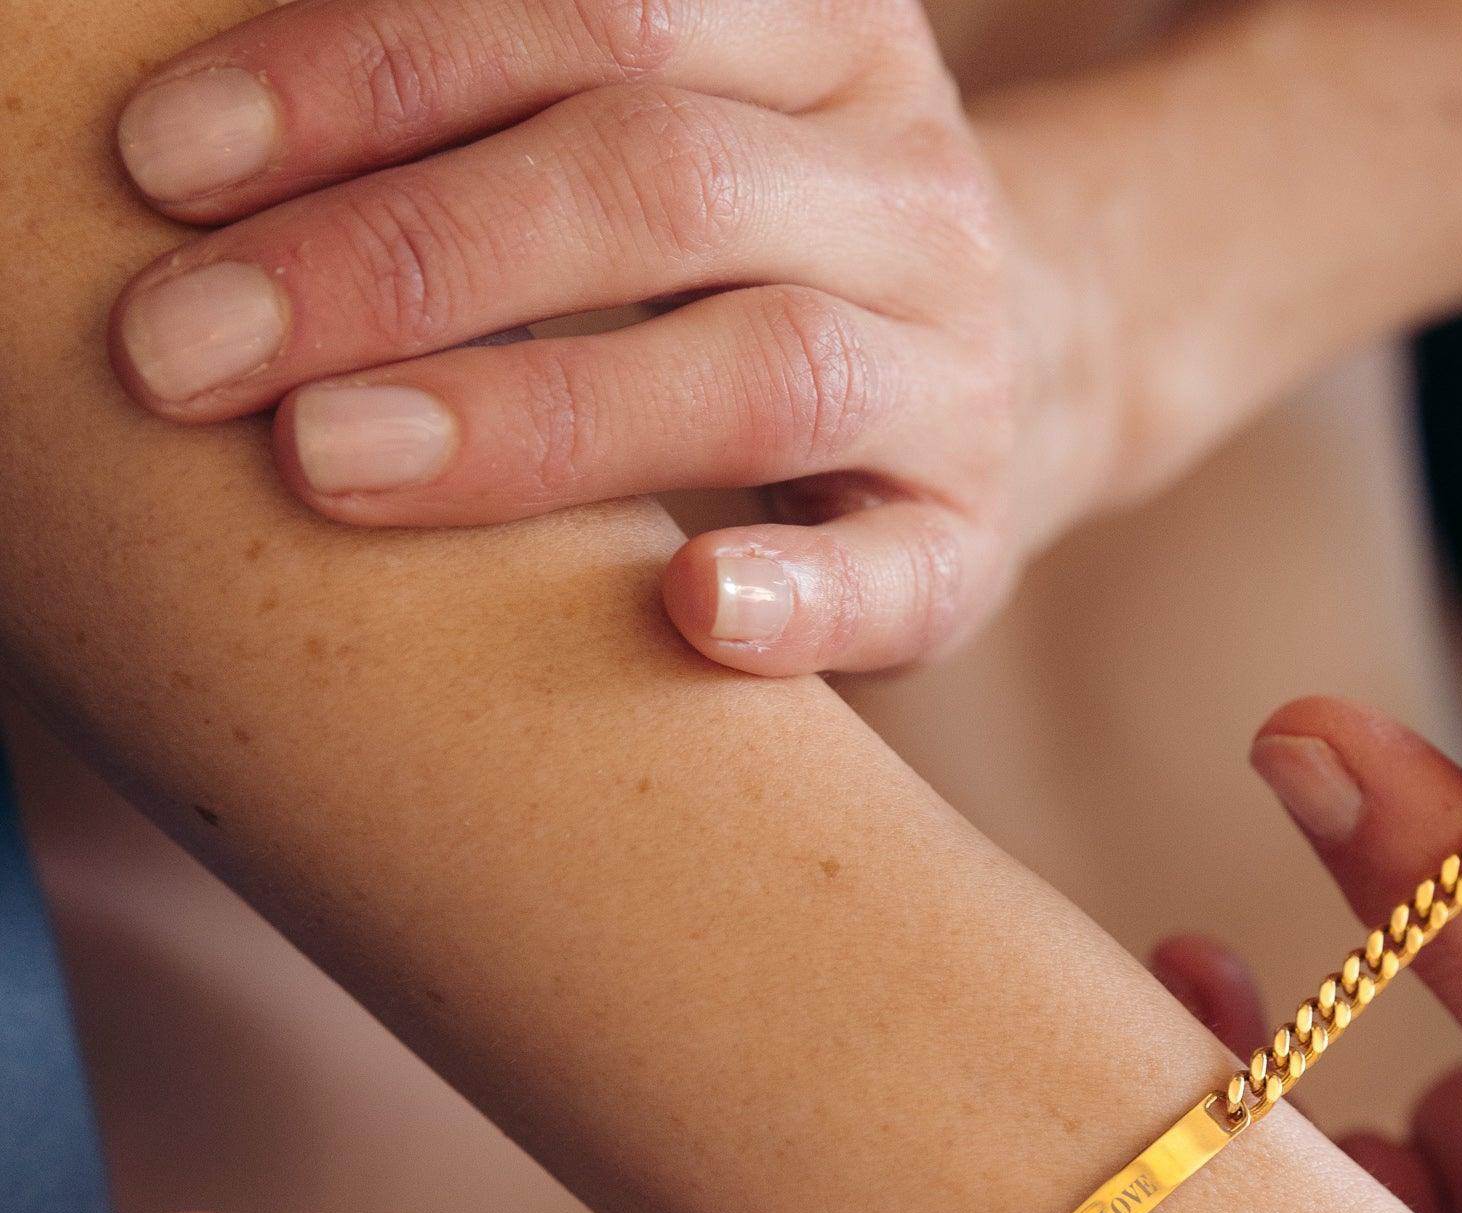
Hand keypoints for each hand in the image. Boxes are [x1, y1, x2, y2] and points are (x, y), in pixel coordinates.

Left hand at [107, 0, 1100, 674]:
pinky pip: (898, 571)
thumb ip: (519, 100)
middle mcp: (906, 186)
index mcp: (818, 31)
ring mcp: (956, 374)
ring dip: (535, 421)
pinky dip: (800, 597)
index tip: (162, 168)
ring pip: (770, 370)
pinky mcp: (969, 544)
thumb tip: (209, 139)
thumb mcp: (674, 121)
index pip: (592, 7)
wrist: (1007, 377)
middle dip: (401, 257)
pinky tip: (689, 611)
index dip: (362, 72)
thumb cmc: (761, 255)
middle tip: (184, 355)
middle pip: (660, 182)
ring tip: (329, 465)